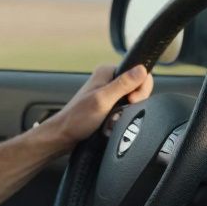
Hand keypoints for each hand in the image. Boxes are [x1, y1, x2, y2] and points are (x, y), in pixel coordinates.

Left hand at [39, 64, 153, 150]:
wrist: (64, 136)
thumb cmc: (77, 119)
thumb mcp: (103, 100)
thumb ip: (123, 85)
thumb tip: (142, 69)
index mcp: (108, 71)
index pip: (140, 73)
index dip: (140, 89)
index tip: (131, 101)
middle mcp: (109, 79)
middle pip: (138, 89)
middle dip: (132, 104)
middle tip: (118, 113)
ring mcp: (109, 93)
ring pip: (132, 102)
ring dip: (125, 114)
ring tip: (111, 120)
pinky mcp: (109, 105)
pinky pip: (125, 111)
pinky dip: (120, 119)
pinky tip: (110, 124)